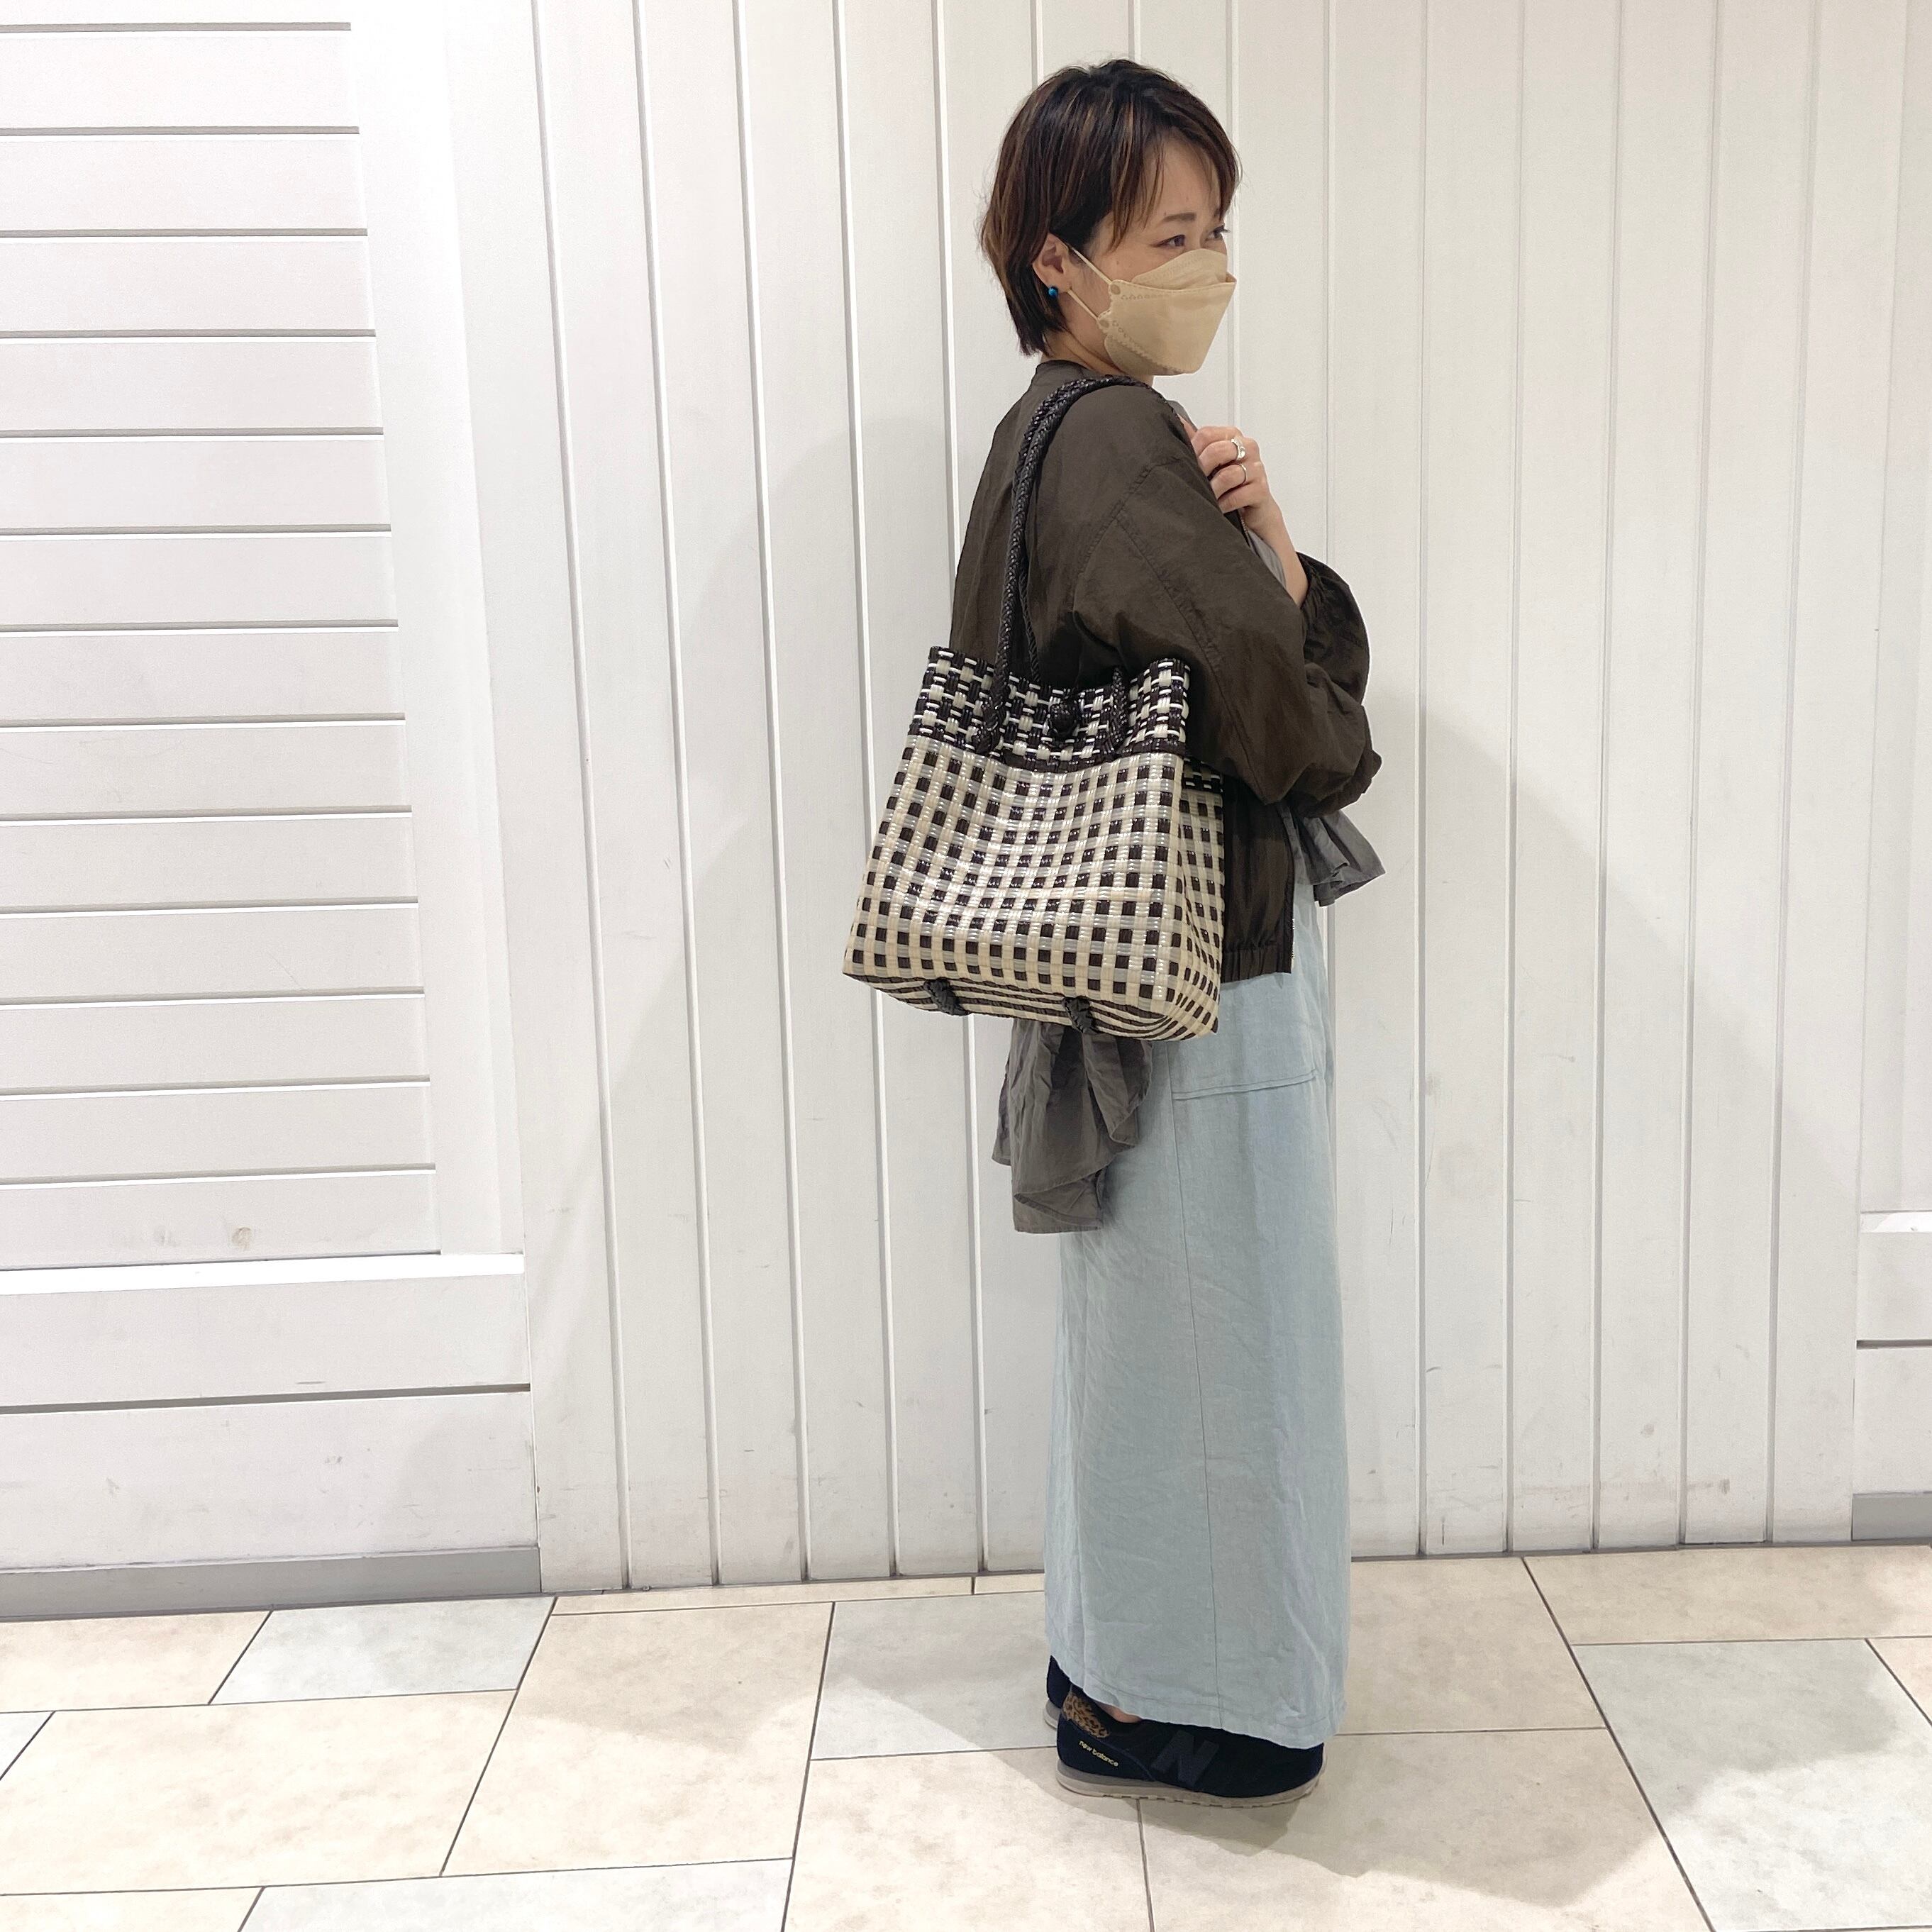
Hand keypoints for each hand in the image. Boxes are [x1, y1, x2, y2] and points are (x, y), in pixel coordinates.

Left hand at [1187, 422, 1305, 602]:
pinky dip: (1224, 504)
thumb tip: (1174, 422)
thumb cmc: (1228, 484)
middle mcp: (1247, 448)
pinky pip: (1238, 495)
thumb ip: (1194, 441)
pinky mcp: (1261, 490)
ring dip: (1212, 491)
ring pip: (1228, 475)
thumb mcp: (1209, 461)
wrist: (1252, 511)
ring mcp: (1257, 469)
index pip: (1207, 433)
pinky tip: (1218, 508)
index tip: (1186, 465)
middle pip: (1218, 451)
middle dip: (1201, 470)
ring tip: (1206, 498)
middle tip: (1196, 483)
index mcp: (1232, 436)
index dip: (1192, 450)